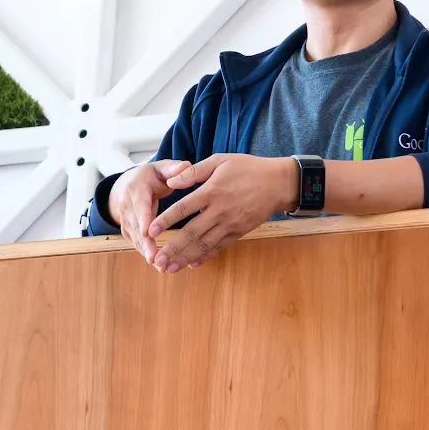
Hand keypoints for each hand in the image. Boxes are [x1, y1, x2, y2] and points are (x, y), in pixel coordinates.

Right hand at [109, 160, 185, 262]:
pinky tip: (159, 265)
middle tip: (155, 258)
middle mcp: (128, 206)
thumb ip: (173, 168)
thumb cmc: (149, 177)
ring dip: (147, 253)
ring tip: (160, 266)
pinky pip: (137, 244)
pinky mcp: (128, 231)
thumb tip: (185, 166)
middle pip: (136, 227)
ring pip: (136, 239)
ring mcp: (126, 220)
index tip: (147, 232)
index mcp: (137, 189)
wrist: (127, 186)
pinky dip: (147, 254)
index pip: (140, 205)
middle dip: (145, 244)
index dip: (143, 219)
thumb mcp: (160, 168)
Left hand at [144, 154, 298, 272]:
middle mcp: (220, 211)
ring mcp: (230, 224)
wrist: (278, 183)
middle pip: (192, 233)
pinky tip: (192, 264)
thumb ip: (193, 172)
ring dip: (185, 257)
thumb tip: (171, 182)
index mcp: (212, 191)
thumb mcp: (220, 161)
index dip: (166, 221)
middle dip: (173, 248)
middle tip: (156, 261)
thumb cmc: (247, 168)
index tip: (150, 231)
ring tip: (169, 268)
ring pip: (204, 244)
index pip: (184, 208)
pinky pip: (219, 247)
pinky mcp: (239, 232)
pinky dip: (205, 257)